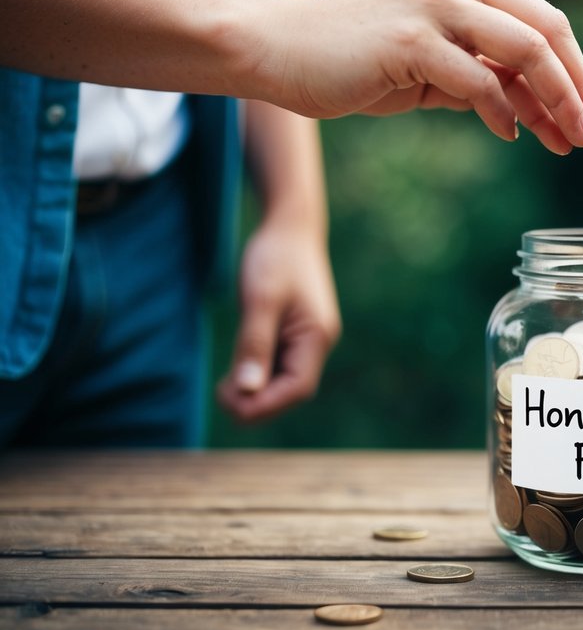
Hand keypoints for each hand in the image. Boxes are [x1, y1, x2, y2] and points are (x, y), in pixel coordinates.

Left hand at [217, 220, 340, 422]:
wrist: (290, 226)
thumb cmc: (276, 257)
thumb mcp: (260, 299)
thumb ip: (254, 344)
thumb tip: (247, 390)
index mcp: (317, 337)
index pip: (297, 388)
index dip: (264, 403)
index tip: (227, 398)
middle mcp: (317, 342)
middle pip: (291, 391)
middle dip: (257, 400)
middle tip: (219, 392)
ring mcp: (307, 339)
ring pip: (283, 381)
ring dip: (256, 389)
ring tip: (223, 384)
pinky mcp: (295, 333)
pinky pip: (278, 365)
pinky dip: (257, 373)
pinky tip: (236, 369)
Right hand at [255, 0, 582, 154]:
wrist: (284, 51)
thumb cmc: (362, 61)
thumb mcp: (439, 65)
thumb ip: (488, 76)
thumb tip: (542, 111)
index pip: (546, 22)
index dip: (578, 72)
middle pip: (549, 31)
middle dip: (579, 87)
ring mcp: (436, 4)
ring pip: (524, 50)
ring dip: (554, 101)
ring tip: (566, 140)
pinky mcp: (412, 39)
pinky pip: (479, 79)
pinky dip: (502, 112)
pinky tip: (509, 134)